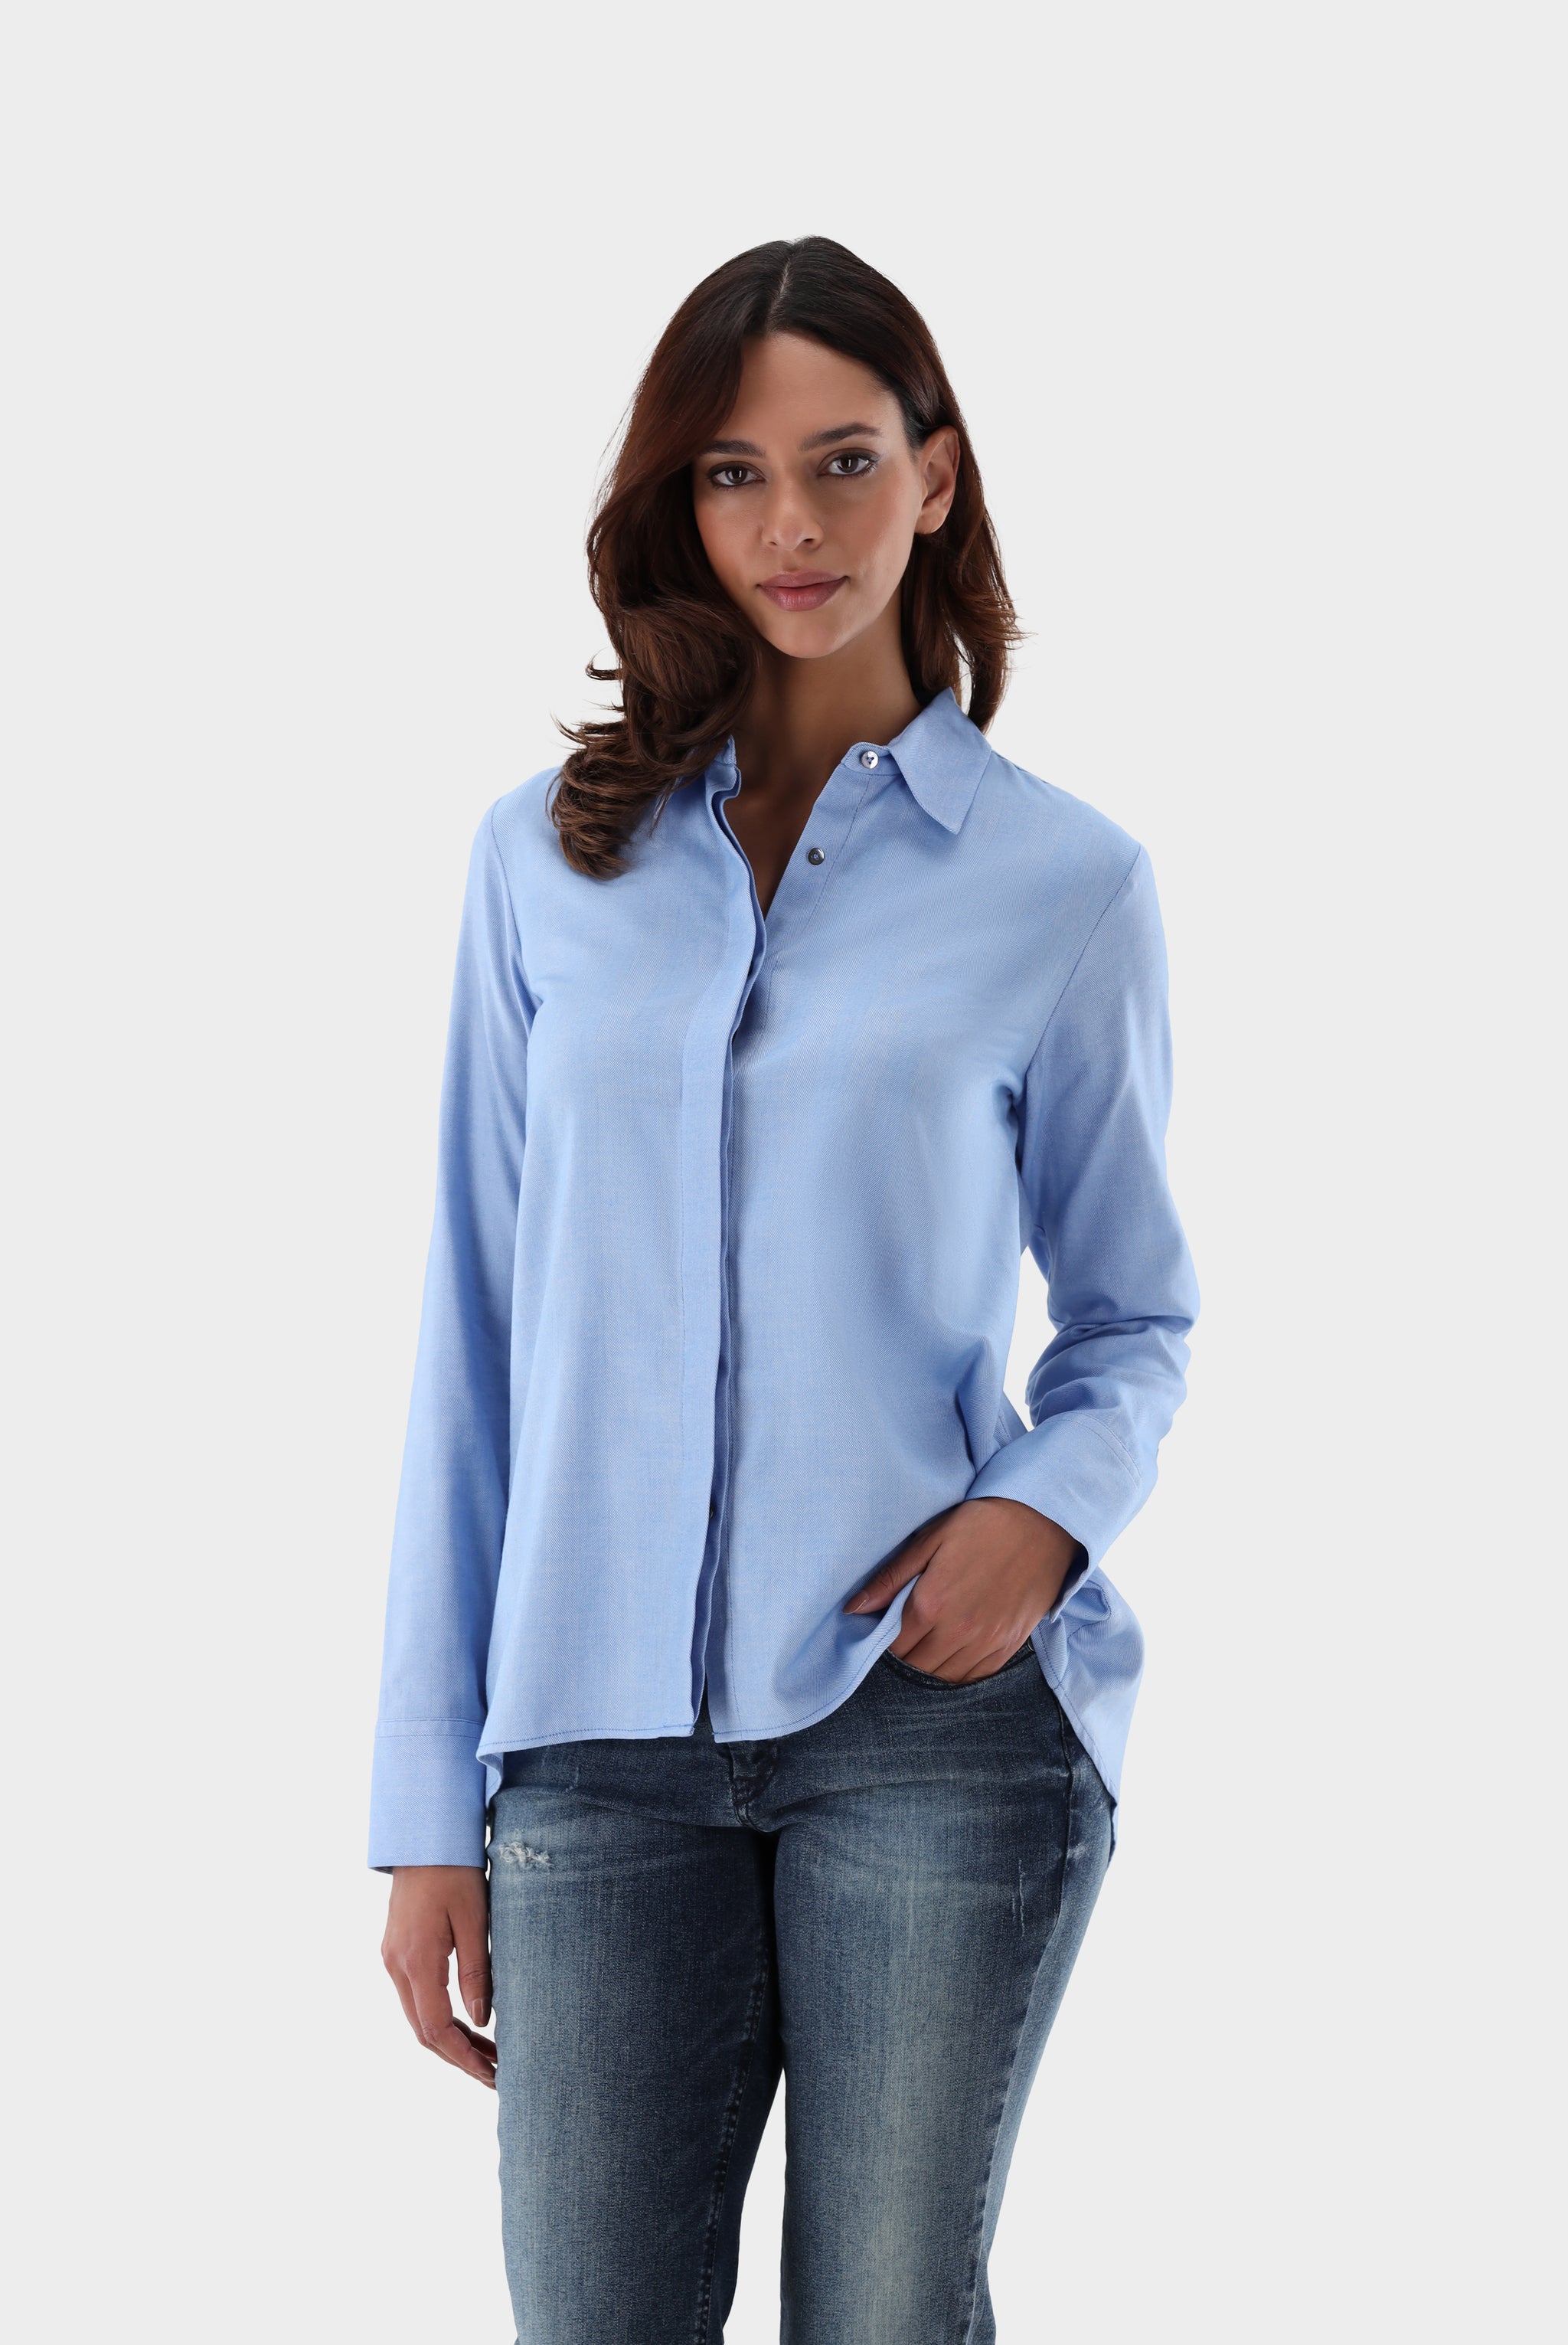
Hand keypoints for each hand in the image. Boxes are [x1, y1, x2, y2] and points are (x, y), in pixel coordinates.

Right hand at [382, 1865, 496, 2088]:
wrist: (423, 1835)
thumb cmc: (455, 1870)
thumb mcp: (475, 1919)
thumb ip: (478, 1972)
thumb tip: (483, 2022)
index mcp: (417, 1960)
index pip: (437, 2029)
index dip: (464, 2058)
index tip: (493, 2076)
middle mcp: (396, 1965)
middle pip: (424, 2032)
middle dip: (459, 2058)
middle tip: (496, 2074)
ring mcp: (393, 1959)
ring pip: (419, 2017)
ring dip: (451, 2040)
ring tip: (490, 2055)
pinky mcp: (397, 1951)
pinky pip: (416, 1998)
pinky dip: (441, 2018)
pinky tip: (468, 2023)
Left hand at [843, 1498, 1082, 1681]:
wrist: (1042, 1522)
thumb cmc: (981, 1524)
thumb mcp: (930, 1539)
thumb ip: (890, 1578)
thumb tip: (853, 1609)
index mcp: (931, 1604)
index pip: (892, 1645)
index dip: (883, 1639)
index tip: (884, 1627)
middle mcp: (958, 1631)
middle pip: (916, 1665)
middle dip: (905, 1654)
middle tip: (906, 1634)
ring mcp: (987, 1642)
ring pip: (944, 1676)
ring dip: (930, 1665)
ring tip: (928, 1643)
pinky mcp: (1009, 1646)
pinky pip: (974, 1677)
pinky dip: (958, 1671)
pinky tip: (953, 1653)